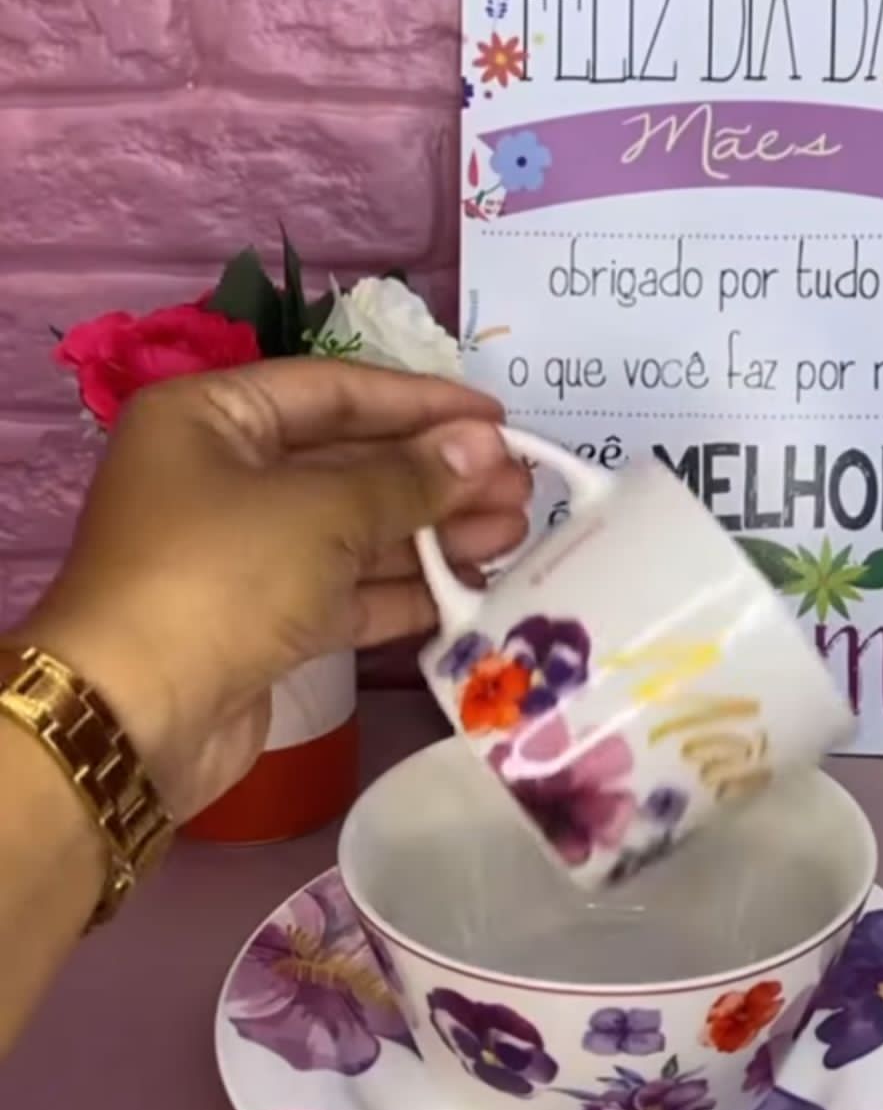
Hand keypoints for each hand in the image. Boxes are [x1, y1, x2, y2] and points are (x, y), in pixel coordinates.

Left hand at [17, 359, 529, 818]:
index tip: (498, 418)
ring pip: (355, 531)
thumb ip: (409, 479)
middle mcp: (223, 476)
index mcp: (212, 418)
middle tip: (521, 490)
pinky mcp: (264, 621)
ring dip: (433, 534)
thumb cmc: (219, 580)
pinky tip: (471, 590)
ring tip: (514, 537)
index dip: (422, 403)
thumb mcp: (322, 513)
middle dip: (438, 477)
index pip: (334, 391)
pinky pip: (346, 591)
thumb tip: (485, 446)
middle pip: (350, 462)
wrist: (135, 718)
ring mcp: (244, 554)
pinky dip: (405, 590)